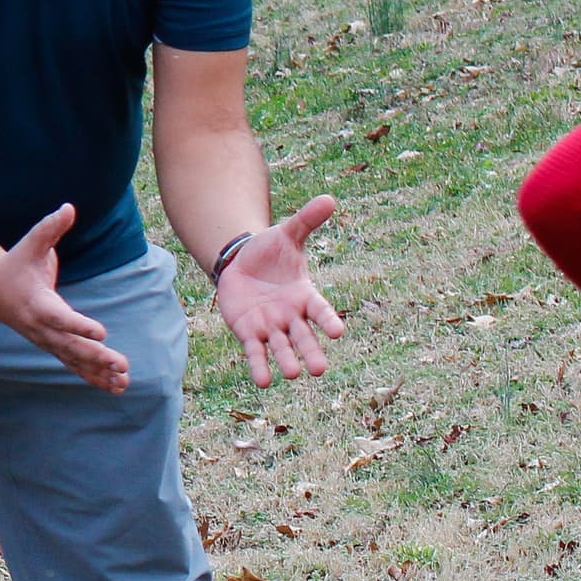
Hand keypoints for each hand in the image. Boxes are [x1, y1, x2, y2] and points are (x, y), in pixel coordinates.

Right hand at [0, 204, 126, 392]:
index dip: (80, 326)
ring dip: (99, 372)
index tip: (101, 333)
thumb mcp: (30, 242)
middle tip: (120, 363)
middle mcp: (41, 327)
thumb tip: (69, 207)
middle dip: (97, 356)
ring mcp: (46, 340)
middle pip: (71, 346)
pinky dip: (93, 377)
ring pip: (74, 360)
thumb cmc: (16, 263)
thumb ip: (50, 227)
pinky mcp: (51, 345)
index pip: (60, 318)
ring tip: (124, 381)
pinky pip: (73, 365)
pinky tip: (114, 387)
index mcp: (38, 303)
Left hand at [212, 194, 343, 386]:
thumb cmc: (270, 251)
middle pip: (304, 337)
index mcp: (305, 295)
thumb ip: (307, 221)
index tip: (338, 331)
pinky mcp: (250, 332)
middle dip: (311, 352)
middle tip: (319, 370)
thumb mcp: (287, 233)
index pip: (320, 310)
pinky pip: (256, 352)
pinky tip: (263, 382)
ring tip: (293, 374)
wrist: (241, 262)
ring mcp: (271, 327)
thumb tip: (330, 198)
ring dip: (286, 361)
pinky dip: (260, 366)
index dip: (328, 320)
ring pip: (281, 347)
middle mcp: (291, 316)